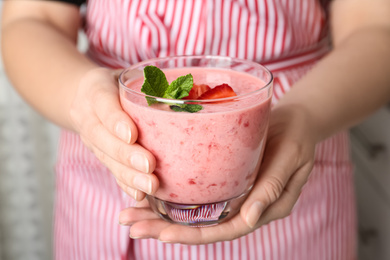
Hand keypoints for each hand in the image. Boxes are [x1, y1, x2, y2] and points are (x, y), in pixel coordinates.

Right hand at [69, 67, 158, 200]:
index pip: (102, 104)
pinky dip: (126, 184)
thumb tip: (190, 88)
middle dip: (127, 155)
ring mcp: (92, 140)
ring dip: (129, 175)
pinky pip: (111, 171)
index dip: (116, 121)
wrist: (84, 97)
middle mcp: (88, 117)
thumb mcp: (126, 73)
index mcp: (95, 90)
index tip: (132, 135)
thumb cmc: (116, 84)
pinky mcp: (100, 155)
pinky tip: (140, 195)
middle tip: (149, 166)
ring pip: (107, 160)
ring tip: (151, 186)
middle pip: (103, 138)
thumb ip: (150, 80)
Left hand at [118, 105, 315, 243]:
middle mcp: (243, 205)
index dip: (193, 234)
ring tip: (128, 213)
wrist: (296, 120)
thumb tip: (249, 218)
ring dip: (160, 215)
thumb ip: (273, 187)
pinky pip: (196, 192)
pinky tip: (148, 191)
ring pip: (193, 212)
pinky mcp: (223, 177)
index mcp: (262, 207)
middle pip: (201, 225)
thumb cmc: (297, 136)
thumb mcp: (291, 158)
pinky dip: (171, 195)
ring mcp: (231, 193)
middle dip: (164, 228)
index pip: (225, 229)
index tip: (162, 234)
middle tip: (129, 224)